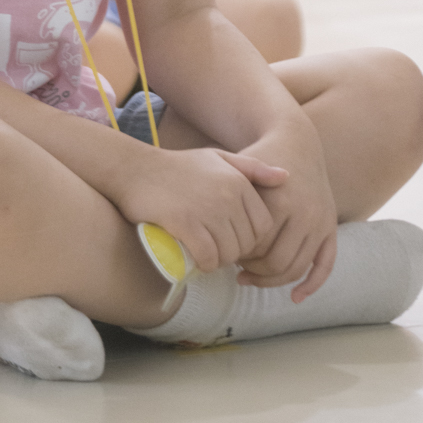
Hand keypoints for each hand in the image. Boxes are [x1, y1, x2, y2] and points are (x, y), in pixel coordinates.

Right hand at [116, 142, 287, 272]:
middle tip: (218, 250)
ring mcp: (207, 210)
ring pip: (229, 253)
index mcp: (239, 181)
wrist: (135, 169)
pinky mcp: (186, 224)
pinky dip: (205, 264)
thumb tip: (287, 177)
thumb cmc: (178, 166)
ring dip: (220, 260)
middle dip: (236, 252)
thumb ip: (253, 168)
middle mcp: (228, 195)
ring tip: (208, 254)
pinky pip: (208, 257)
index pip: (263, 226)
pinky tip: (197, 259)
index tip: (234, 239)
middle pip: (247, 243)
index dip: (251, 239)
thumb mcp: (218, 158)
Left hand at [234, 121, 336, 300]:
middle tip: (237, 268)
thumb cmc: (260, 156)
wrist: (296, 140)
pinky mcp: (331, 226)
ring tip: (251, 277)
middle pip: (276, 261)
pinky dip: (312, 284)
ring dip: (274, 280)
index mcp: (280, 200)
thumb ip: (227, 197)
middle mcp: (305, 212)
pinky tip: (296, 298)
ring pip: (297, 267)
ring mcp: (320, 221)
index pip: (255, 246)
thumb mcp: (241, 168)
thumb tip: (208, 237)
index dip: (237, 255)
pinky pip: (325, 264)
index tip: (224, 253)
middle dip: (254, 270)